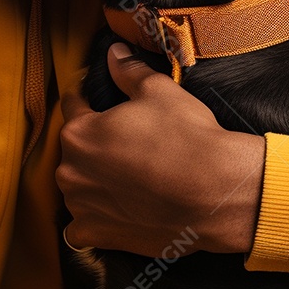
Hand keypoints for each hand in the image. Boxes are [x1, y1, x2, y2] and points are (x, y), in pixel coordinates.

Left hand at [56, 42, 265, 255]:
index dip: (86, 100)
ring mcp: (82, 206)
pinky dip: (94, 219)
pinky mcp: (98, 235)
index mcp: (80, 132)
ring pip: (77, 187)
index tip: (95, 100)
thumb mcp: (159, 92)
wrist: (217, 193)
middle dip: (92, 144)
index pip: (72, 107)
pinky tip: (115, 212)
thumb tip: (114, 53)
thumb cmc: (187, 138)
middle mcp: (71, 170)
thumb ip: (128, 72)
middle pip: (74, 150)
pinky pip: (82, 227)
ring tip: (125, 178)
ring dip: (92, 182)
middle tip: (122, 143)